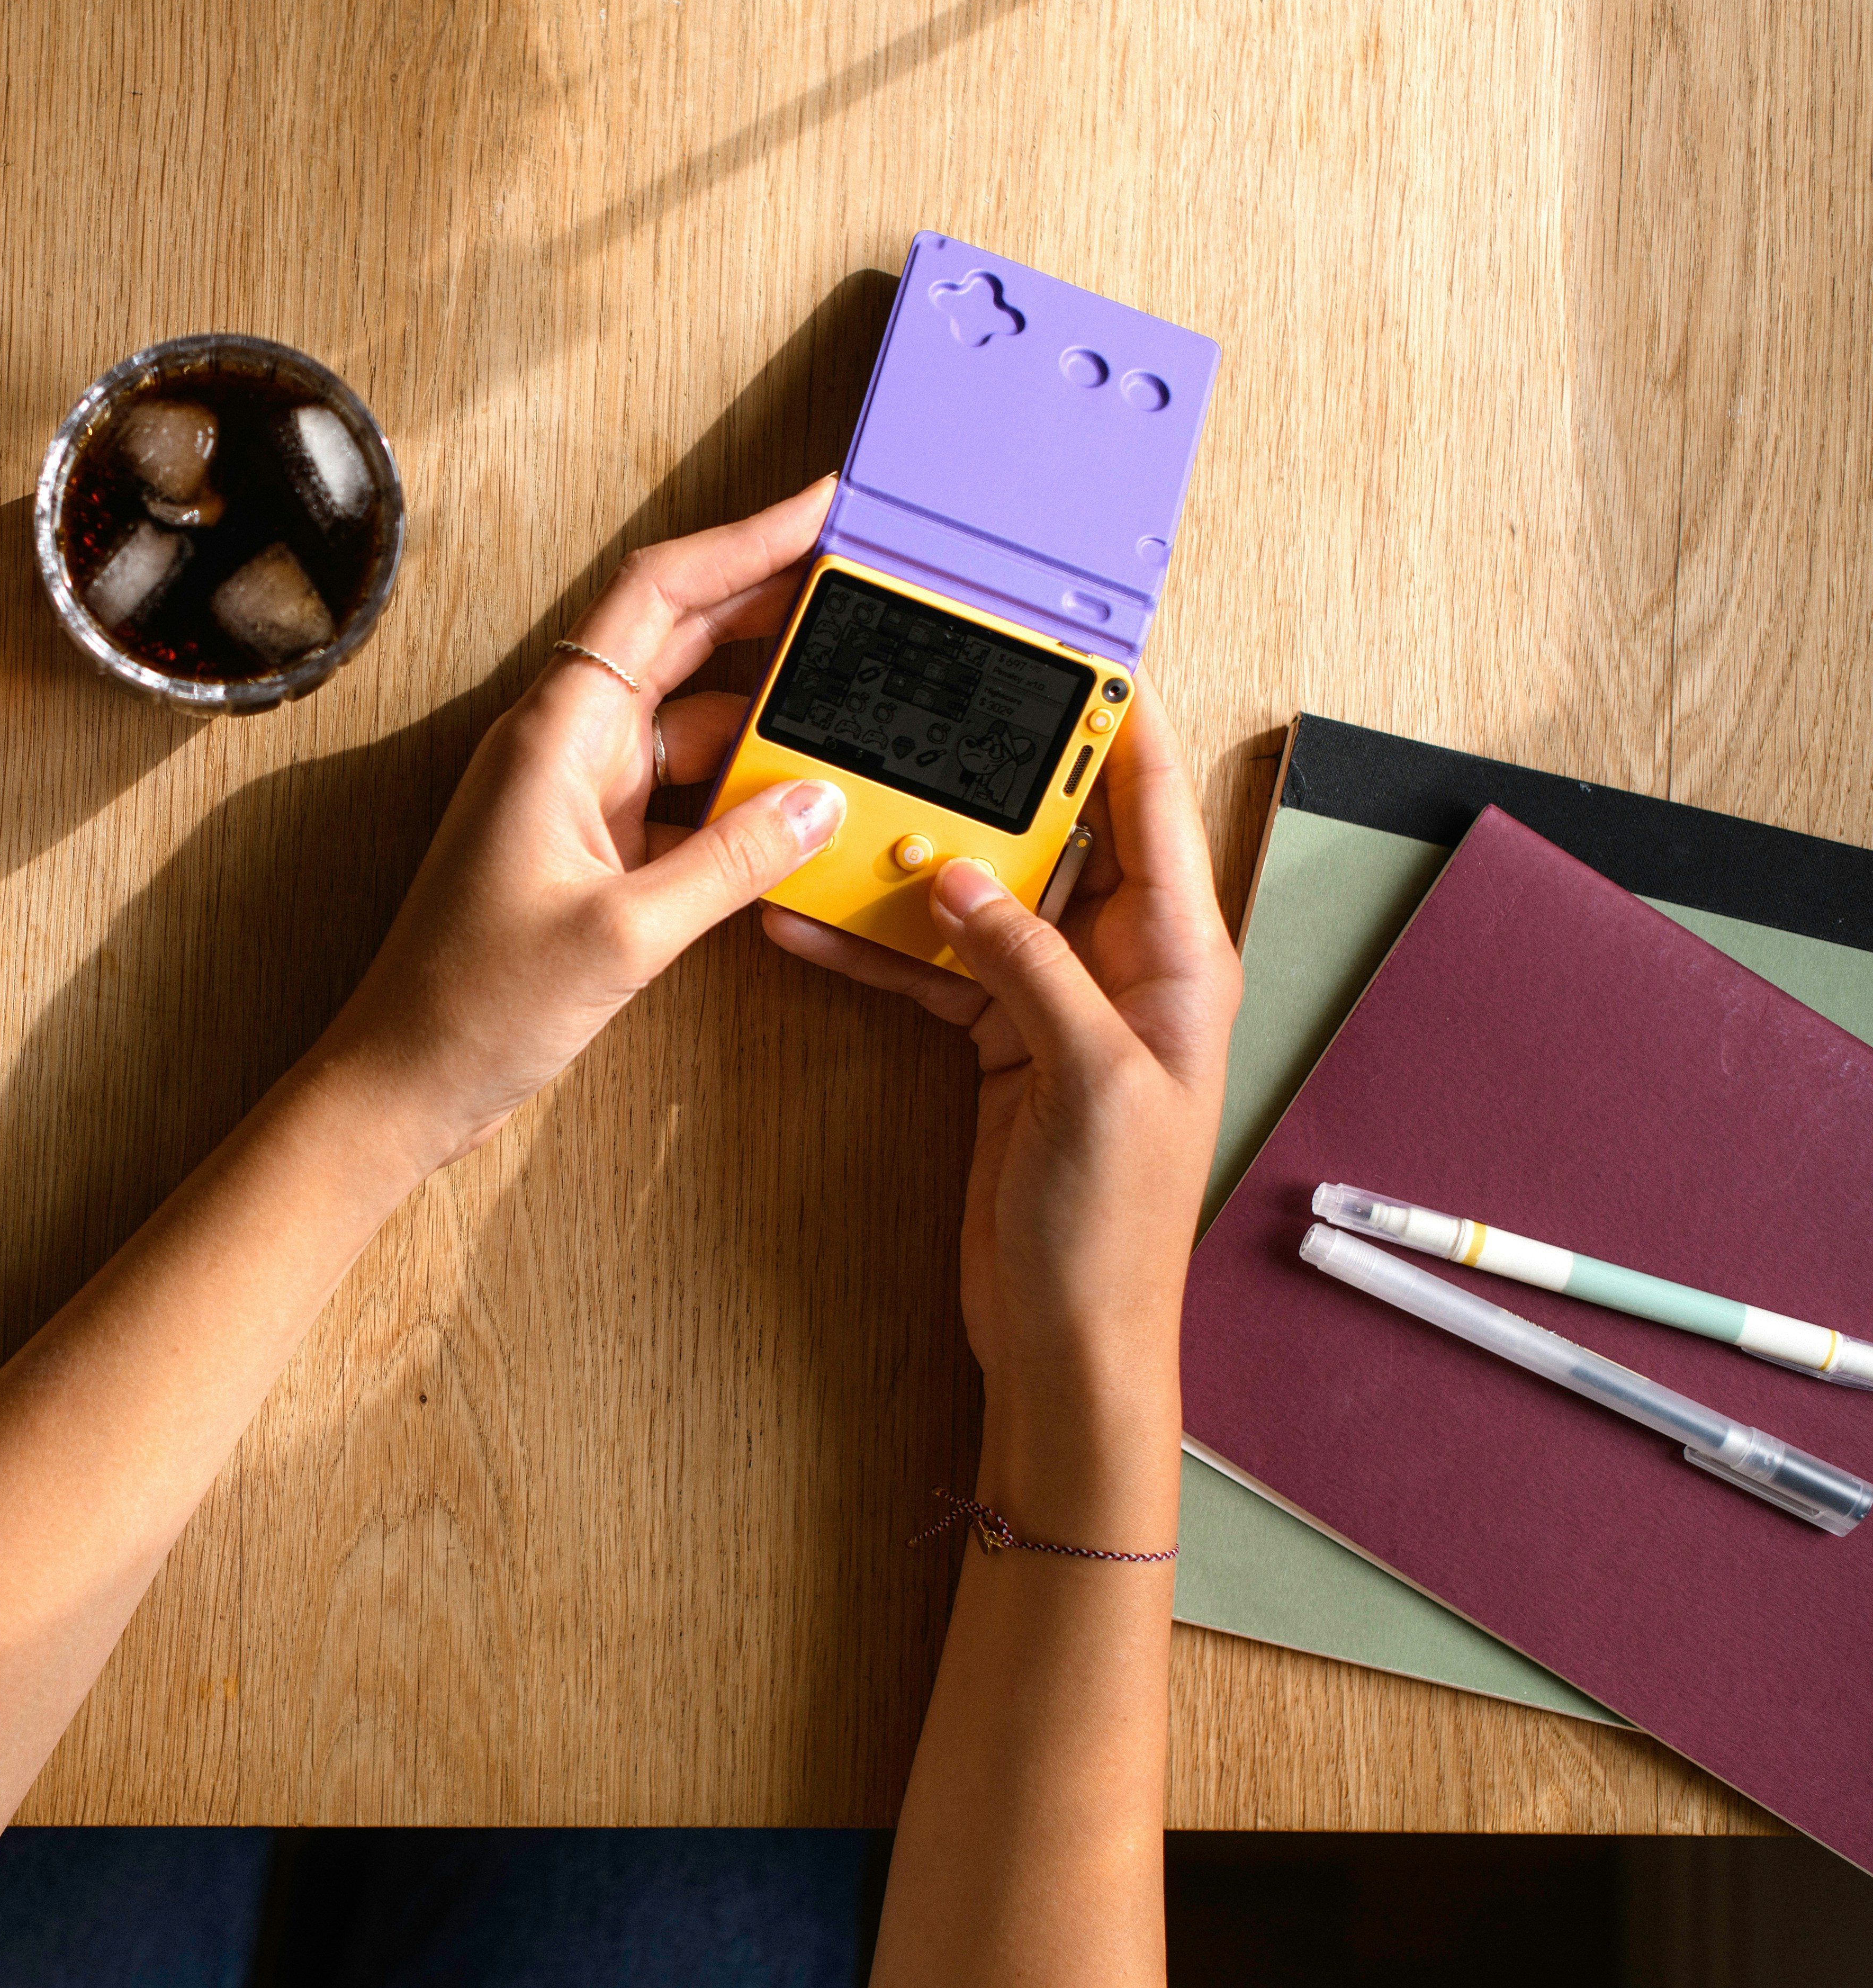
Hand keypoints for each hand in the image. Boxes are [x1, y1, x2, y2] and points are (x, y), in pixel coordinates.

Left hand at [311, 478, 851, 1172]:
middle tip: (865, 587)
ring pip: (692, 719)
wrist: (406, 1079)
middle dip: (773, 604)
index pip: (658, 595)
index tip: (820, 508)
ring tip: (857, 691)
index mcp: (557, 734)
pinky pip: (685, 791)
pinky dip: (743, 787)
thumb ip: (731, 863)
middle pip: (682, 639)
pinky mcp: (594, 848)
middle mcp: (566, 747)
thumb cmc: (476, 1004)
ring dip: (768, 707)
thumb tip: (818, 802)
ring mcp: (579, 796)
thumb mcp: (622, 934)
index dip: (743, 541)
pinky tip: (802, 797)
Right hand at [763, 696, 1238, 1528]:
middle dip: (991, 776)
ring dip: (909, 861)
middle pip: (1056, 835)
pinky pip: (931, 966)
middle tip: (924, 707)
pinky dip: (874, 943)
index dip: (1114, 722)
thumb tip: (959, 873)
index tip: (1066, 648)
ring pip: (978, 895)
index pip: (1149, 807)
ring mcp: (1054, 1001)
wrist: (1068, 1338)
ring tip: (841, 808)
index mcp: (1178, 959)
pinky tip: (809, 921)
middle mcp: (1121, 965)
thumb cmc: (1110, 1228)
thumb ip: (1024, 964)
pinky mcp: (997, 1041)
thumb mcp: (1084, 1079)